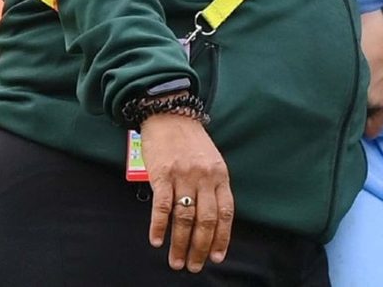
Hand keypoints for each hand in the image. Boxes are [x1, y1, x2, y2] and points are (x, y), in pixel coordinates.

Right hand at [141, 112, 234, 272]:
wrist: (170, 115)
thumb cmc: (191, 142)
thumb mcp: (212, 161)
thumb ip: (213, 187)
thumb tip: (212, 220)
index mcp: (220, 175)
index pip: (225, 213)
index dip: (221, 238)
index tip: (216, 257)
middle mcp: (204, 177)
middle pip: (205, 220)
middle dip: (200, 248)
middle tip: (194, 266)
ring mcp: (183, 176)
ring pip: (184, 218)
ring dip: (179, 244)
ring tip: (176, 262)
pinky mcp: (162, 174)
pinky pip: (161, 205)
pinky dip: (158, 225)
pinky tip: (156, 241)